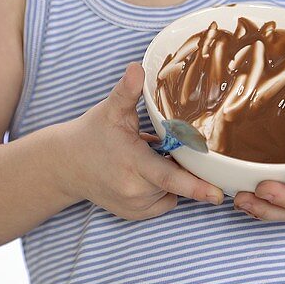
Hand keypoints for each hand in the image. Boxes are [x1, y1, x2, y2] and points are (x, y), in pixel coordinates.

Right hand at [62, 62, 224, 220]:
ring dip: (170, 176)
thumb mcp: (110, 110)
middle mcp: (134, 189)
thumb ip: (127, 90)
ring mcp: (134, 206)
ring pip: (172, 191)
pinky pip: (163, 201)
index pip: (168, 177)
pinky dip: (161, 189)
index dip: (196, 186)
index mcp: (132, 162)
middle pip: (176, 180)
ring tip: (146, 157)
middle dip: (181, 163)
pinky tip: (144, 173)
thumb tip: (137, 67)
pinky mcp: (134, 215)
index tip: (218, 194)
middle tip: (160, 145)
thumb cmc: (92, 134)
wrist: (66, 165)